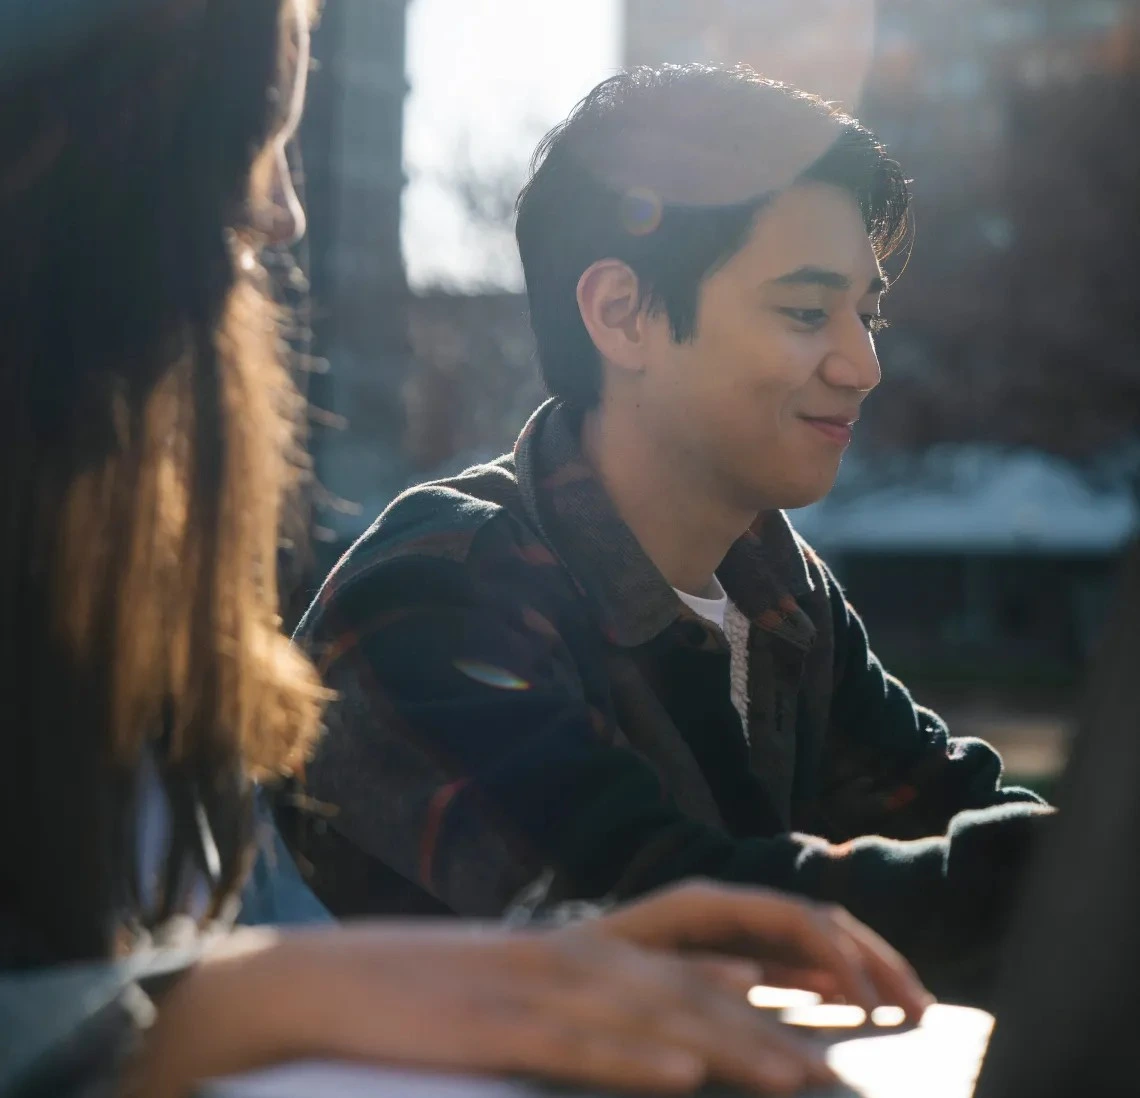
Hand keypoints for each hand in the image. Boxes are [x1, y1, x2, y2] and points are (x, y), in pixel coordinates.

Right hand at [136, 920, 836, 1096]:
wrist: (326, 981)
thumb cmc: (429, 992)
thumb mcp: (529, 984)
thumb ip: (615, 987)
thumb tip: (713, 997)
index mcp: (581, 944)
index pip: (696, 957)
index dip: (771, 984)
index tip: (831, 1020)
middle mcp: (569, 954)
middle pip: (689, 991)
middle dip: (771, 1032)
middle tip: (840, 1074)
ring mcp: (531, 987)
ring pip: (646, 1017)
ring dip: (727, 1047)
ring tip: (799, 1077)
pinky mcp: (491, 1026)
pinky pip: (573, 1046)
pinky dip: (631, 1058)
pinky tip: (680, 1075)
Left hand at [591, 880, 932, 1017]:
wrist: (542, 969)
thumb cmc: (581, 967)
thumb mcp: (631, 971)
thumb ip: (691, 970)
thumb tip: (755, 980)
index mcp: (708, 902)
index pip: (797, 919)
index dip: (842, 959)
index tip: (872, 1009)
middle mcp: (726, 906)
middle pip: (819, 922)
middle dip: (873, 961)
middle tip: (920, 1009)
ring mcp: (731, 926)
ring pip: (814, 939)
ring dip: (862, 969)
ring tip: (905, 1010)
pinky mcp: (728, 951)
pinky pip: (791, 960)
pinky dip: (830, 980)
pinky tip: (852, 1008)